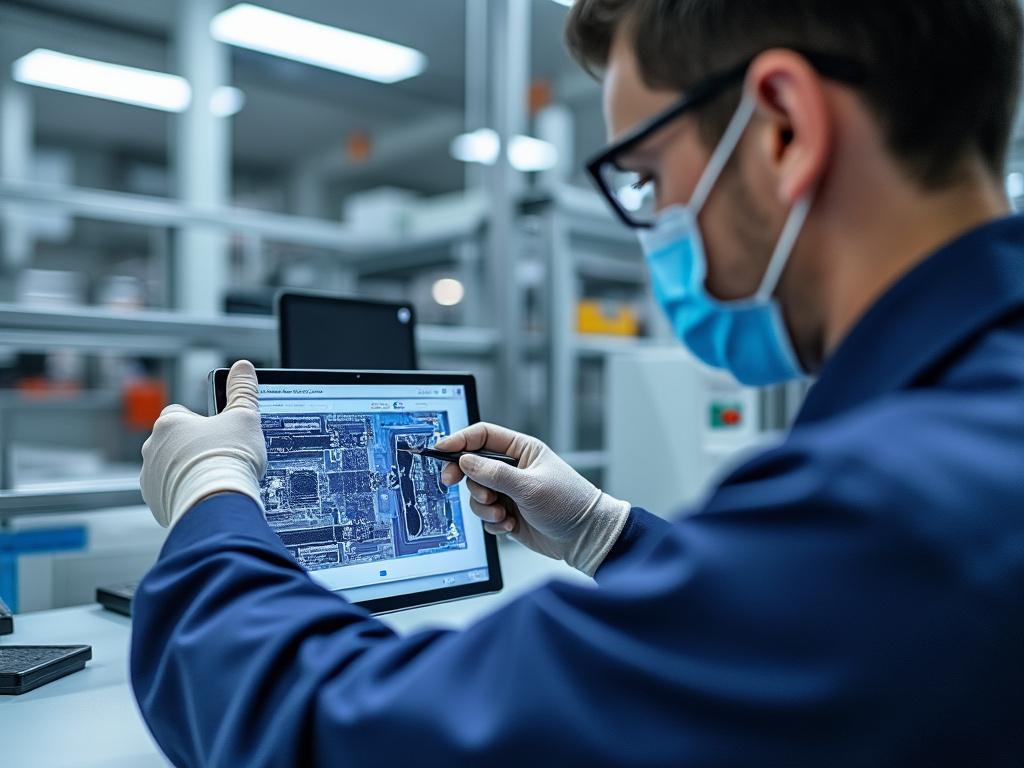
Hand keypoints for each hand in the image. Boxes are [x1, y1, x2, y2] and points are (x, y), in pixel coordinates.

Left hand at [140, 360, 266, 527]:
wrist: (218, 504)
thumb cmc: (228, 458)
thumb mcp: (245, 417)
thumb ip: (243, 390)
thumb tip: (243, 367)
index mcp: (170, 423)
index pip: (179, 412)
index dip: (199, 420)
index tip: (216, 430)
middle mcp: (153, 448)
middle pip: (173, 442)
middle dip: (192, 447)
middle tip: (219, 456)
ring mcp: (151, 477)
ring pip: (169, 468)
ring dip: (187, 471)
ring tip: (214, 478)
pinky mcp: (155, 503)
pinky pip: (169, 494)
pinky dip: (184, 494)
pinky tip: (205, 496)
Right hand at [435, 423, 629, 575]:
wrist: (584, 538)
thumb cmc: (569, 504)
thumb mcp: (530, 486)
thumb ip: (495, 475)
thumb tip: (466, 462)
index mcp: (522, 450)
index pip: (483, 436)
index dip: (459, 440)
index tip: (440, 450)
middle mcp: (513, 469)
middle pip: (473, 466)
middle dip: (468, 480)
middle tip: (452, 483)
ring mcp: (509, 492)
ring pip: (476, 494)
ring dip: (484, 507)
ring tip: (503, 515)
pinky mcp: (508, 513)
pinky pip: (485, 515)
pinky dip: (494, 523)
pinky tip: (511, 526)